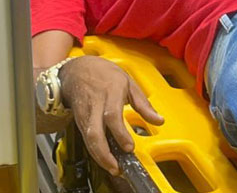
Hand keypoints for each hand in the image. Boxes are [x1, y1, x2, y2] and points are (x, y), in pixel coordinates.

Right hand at [59, 55, 164, 174]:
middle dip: (104, 153)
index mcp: (110, 92)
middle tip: (116, 166)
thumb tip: (159, 120)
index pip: (112, 116)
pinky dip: (94, 150)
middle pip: (95, 132)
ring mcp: (85, 113)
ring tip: (111, 167)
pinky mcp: (79, 120)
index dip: (119, 134)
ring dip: (98, 156)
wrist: (77, 69)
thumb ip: (144, 104)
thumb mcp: (128, 82)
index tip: (129, 147)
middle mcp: (95, 104)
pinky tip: (104, 158)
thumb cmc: (103, 73)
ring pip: (88, 138)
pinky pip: (85, 138)